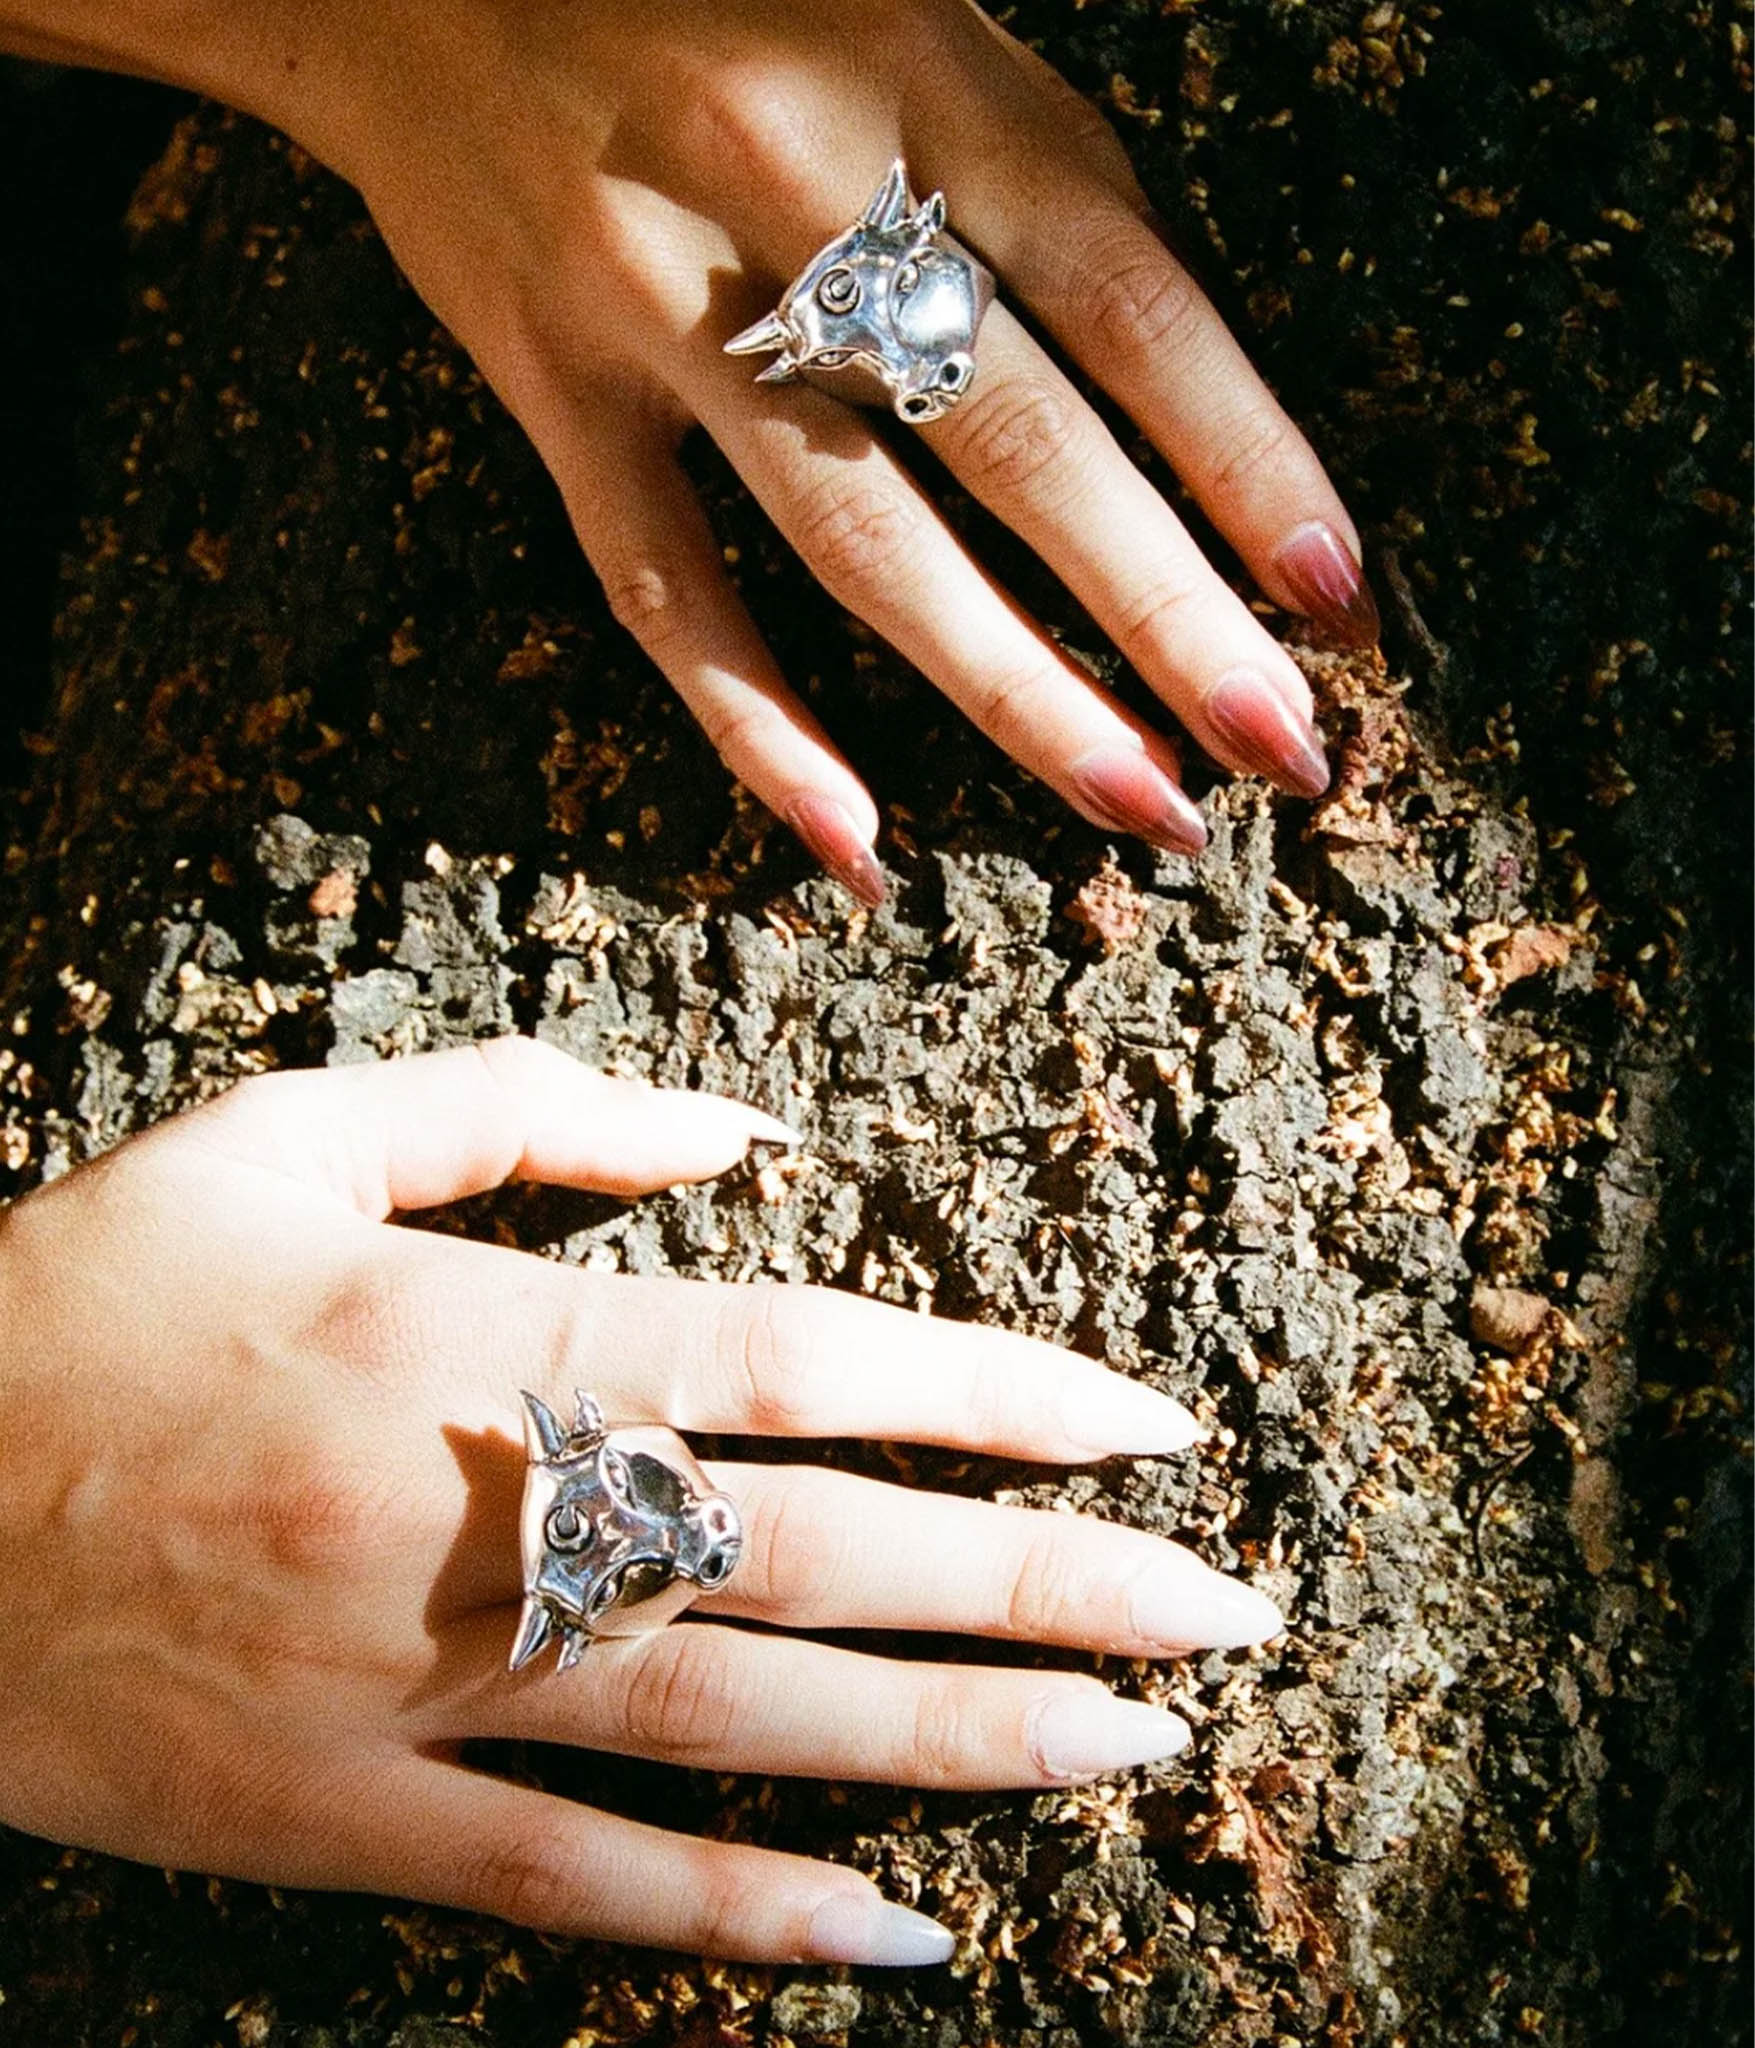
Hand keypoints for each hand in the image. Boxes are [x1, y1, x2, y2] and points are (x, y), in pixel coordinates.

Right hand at [0, 1039, 1279, 1963]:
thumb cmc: (94, 1294)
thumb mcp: (283, 1130)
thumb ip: (526, 1108)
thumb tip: (742, 1132)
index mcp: (476, 1338)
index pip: (806, 1359)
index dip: (995, 1391)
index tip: (1149, 1420)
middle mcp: (483, 1523)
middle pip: (824, 1557)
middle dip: (1048, 1588)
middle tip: (1226, 1617)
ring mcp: (423, 1694)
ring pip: (748, 1732)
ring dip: (962, 1745)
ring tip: (1136, 1751)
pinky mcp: (352, 1824)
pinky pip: (585, 1889)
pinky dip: (751, 1922)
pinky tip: (903, 1939)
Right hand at [240, 0, 1373, 899]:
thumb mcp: (914, 20)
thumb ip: (1039, 184)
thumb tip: (1177, 406)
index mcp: (923, 80)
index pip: (1130, 300)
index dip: (1245, 457)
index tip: (1337, 596)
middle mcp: (799, 195)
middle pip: (1018, 443)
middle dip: (1168, 612)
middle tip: (1282, 750)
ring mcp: (666, 308)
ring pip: (860, 540)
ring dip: (1014, 694)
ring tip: (1142, 808)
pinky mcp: (557, 390)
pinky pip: (662, 588)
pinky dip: (761, 728)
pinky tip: (858, 846)